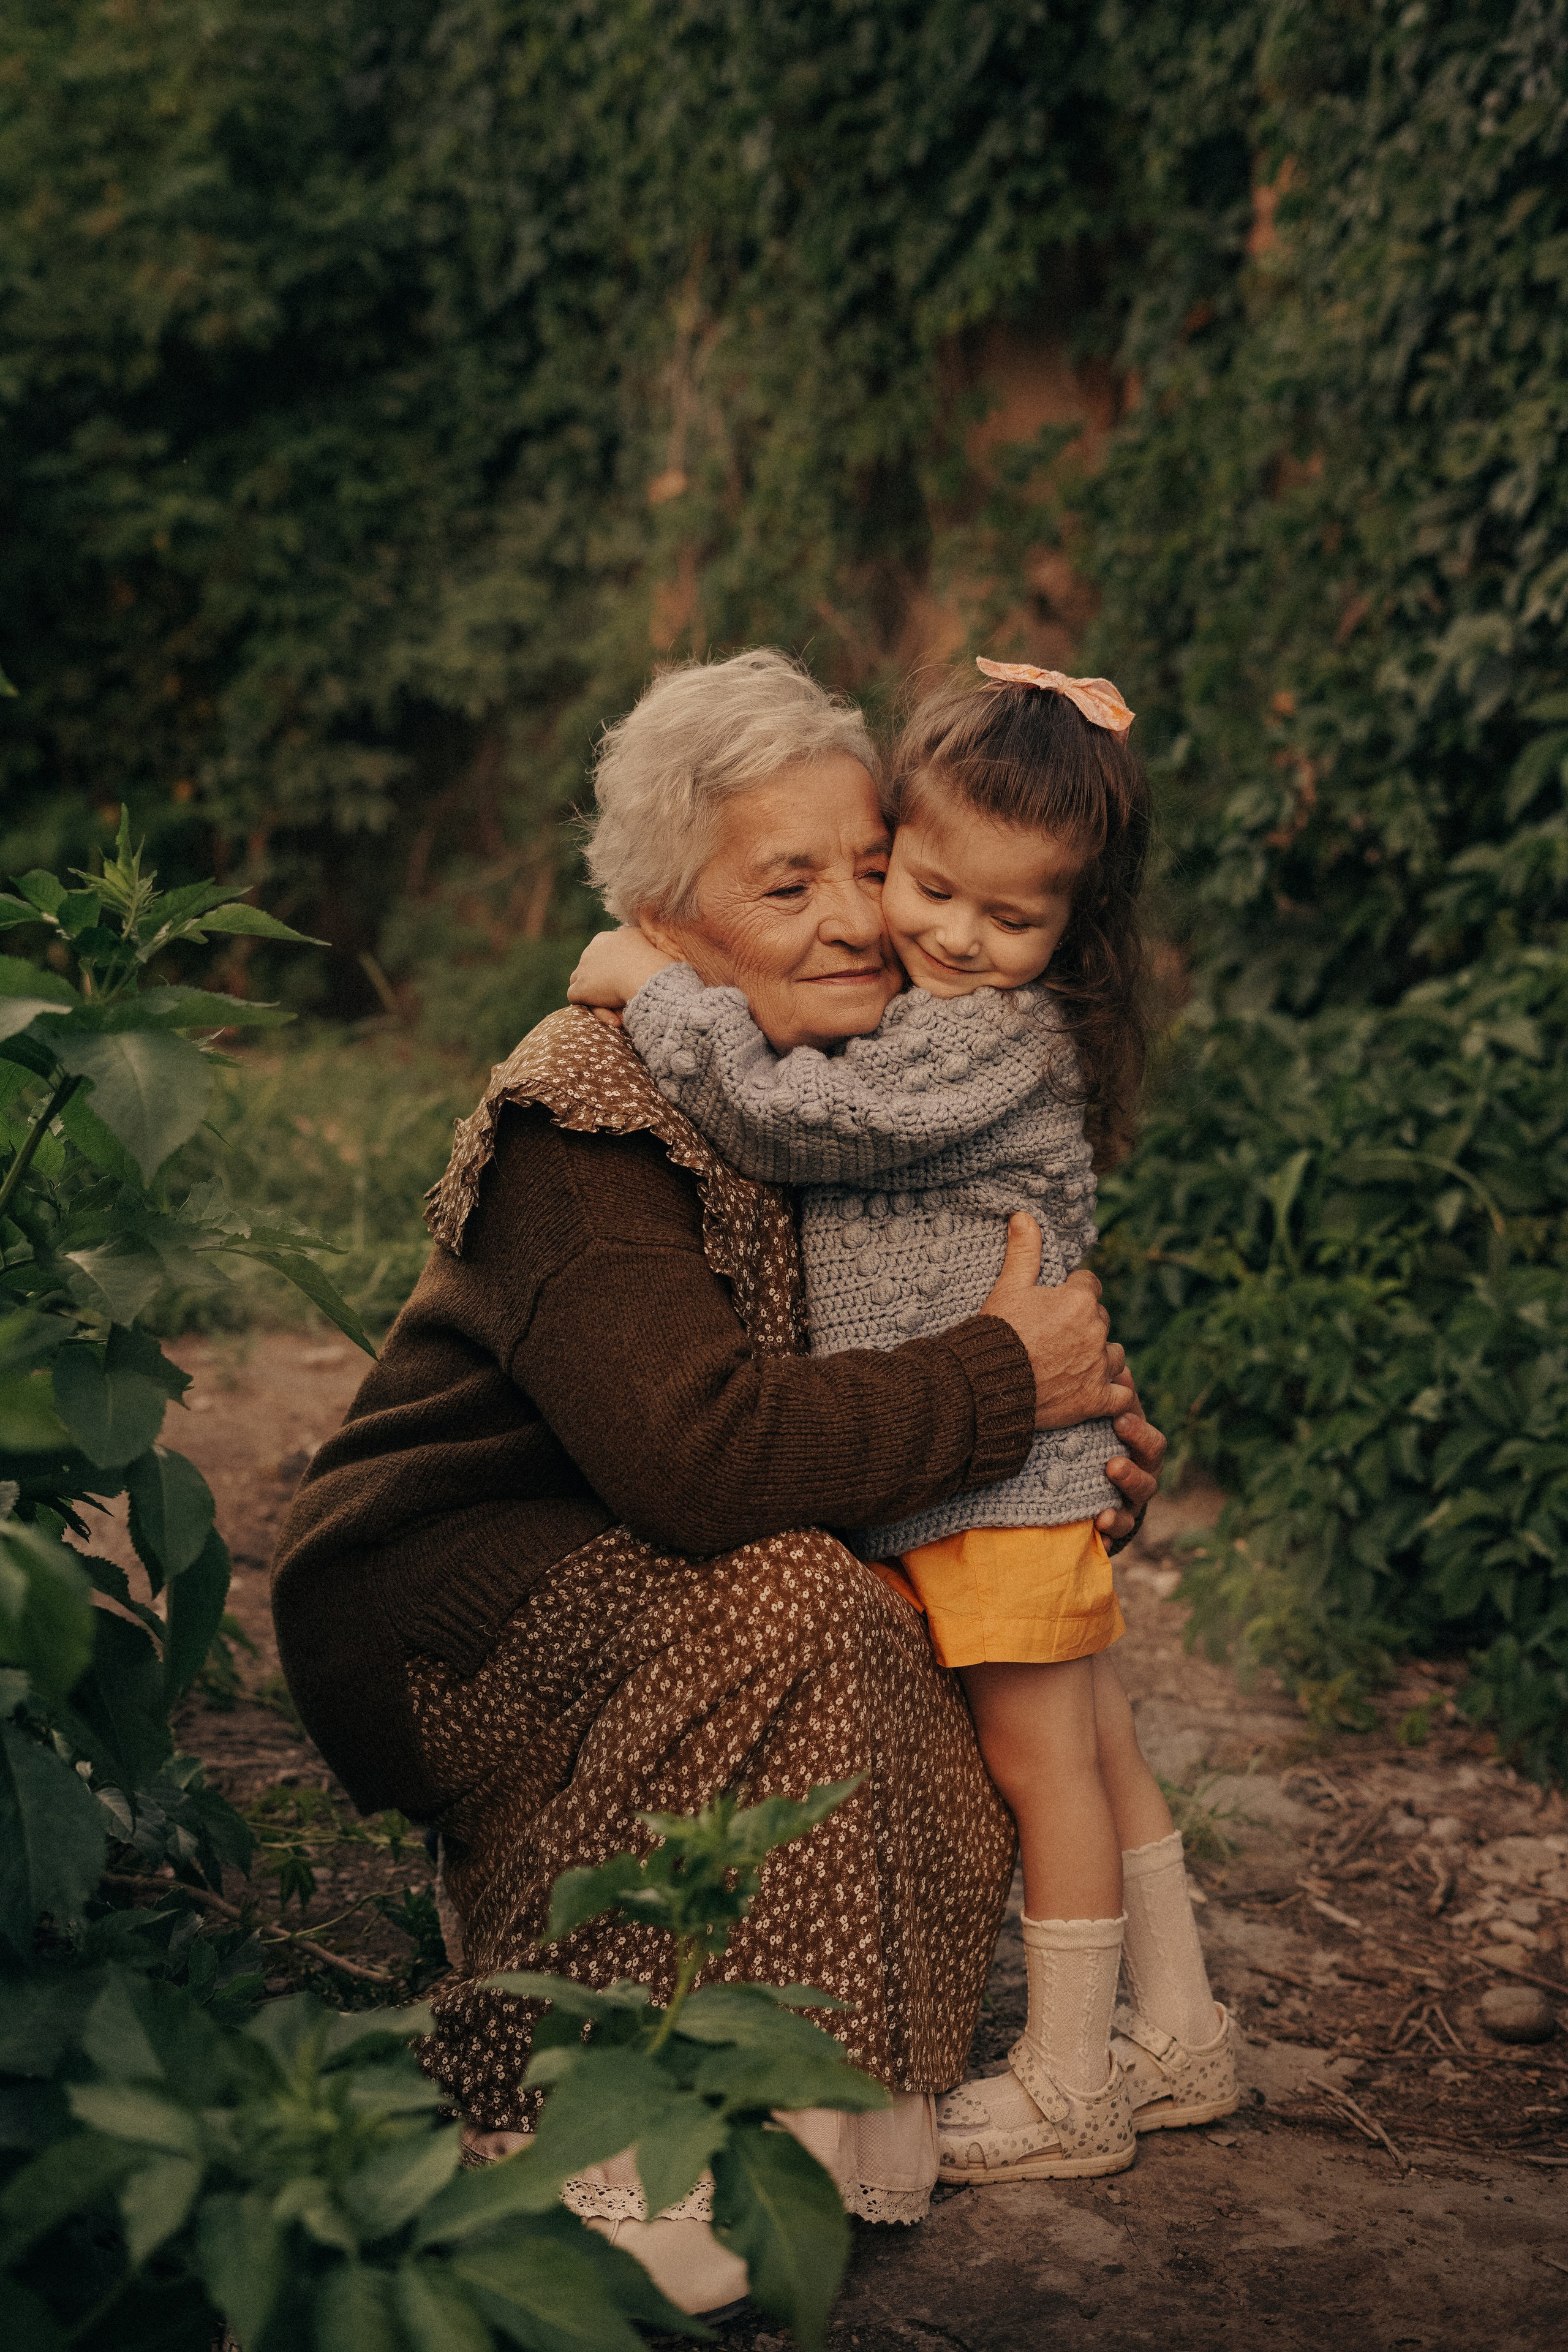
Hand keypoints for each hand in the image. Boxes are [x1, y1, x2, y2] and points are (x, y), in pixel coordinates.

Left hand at [567, 926, 675, 1010]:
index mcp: (604, 939)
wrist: (645, 975)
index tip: (626, 982)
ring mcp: (583, 970)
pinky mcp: (581, 989)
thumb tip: (624, 931)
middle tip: (624, 999)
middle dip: (604, 985)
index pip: (600, 955)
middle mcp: (590, 951)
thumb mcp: (642, 938)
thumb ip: (630, 935)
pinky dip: (597, 1010)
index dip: (610, 971)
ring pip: (580, 983)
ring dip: (597, 997)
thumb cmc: (653, 960)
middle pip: (590, 970)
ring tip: (619, 1012)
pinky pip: (578, 999)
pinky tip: (615, 1019)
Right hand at [979, 1215, 1135, 1432]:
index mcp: (1079, 1299)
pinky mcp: (1096, 1398)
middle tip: (1055, 1336)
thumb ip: (1023, 1251)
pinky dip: (1116, 1394)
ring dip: (1100, 1356)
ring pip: (1114, 1354)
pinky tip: (1103, 1391)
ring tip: (1073, 1362)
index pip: (1090, 1285)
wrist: (987, 1384)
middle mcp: (1095, 1330)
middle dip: (1084, 1324)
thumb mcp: (1008, 1287)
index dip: (1072, 1292)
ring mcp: (1098, 1366)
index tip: (1055, 1304)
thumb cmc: (998, 1332)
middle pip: (1101, 1319)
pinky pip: (1121, 1395)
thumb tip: (1023, 1215)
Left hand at [1093, 1379, 1166, 1548]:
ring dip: (1122, 1502)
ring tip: (1104, 1504)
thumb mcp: (1107, 1417)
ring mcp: (1130, 1504)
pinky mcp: (1115, 1527)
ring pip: (1136, 1506)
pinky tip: (1097, 1530)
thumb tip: (1120, 1366)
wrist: (1090, 1478)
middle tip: (1111, 1463)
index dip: (1138, 1432)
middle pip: (1149, 1475)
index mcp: (1142, 1450)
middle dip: (1131, 1470)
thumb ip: (1115, 1398)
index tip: (1119, 1420)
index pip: (1151, 1442)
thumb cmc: (1102, 1437)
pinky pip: (1116, 1534)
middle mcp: (1142, 1477)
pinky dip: (1108, 1534)